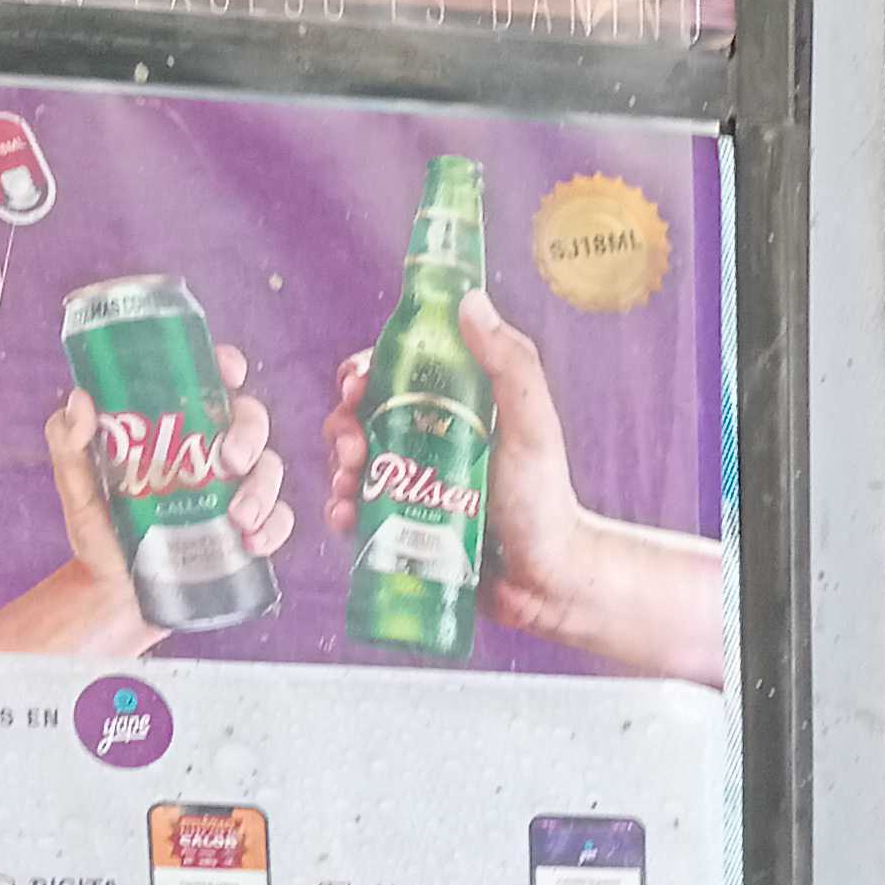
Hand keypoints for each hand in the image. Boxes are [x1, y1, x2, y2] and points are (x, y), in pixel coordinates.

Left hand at [0, 350, 285, 656]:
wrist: (115, 597)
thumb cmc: (98, 533)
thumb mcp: (76, 484)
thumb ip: (69, 441)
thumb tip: (81, 400)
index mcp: (175, 430)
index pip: (207, 385)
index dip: (225, 368)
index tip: (230, 371)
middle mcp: (210, 455)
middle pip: (251, 422)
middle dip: (251, 434)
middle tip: (231, 459)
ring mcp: (234, 493)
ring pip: (271, 470)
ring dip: (263, 489)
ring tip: (239, 519)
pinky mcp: (249, 532)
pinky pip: (279, 520)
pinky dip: (275, 528)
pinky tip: (252, 543)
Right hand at [327, 286, 592, 638]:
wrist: (547, 583)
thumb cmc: (545, 501)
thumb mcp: (532, 426)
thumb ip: (510, 365)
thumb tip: (470, 302)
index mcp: (451, 408)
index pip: (392, 374)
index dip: (363, 374)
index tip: (356, 385)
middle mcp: (426, 441)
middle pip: (361, 418)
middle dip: (341, 427)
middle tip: (352, 449)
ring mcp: (410, 486)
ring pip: (351, 464)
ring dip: (337, 469)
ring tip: (349, 487)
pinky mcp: (401, 529)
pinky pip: (357, 513)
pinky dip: (342, 510)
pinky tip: (346, 517)